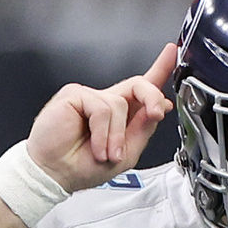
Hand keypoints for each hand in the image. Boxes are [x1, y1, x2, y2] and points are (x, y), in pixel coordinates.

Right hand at [26, 43, 177, 190]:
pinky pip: (102, 108)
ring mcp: (90, 97)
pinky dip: (103, 131)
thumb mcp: (125, 154)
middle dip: (152, 97)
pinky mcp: (75, 95)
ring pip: (120, 104)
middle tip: (156, 113)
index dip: (158, 70)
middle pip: (139, 85)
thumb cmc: (83, 167)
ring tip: (105, 153)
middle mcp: (107, 103)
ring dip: (116, 136)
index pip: (142, 89)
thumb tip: (160, 107)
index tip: (172, 53)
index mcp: (121, 116)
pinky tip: (96, 144)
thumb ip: (143, 129)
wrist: (56, 174)